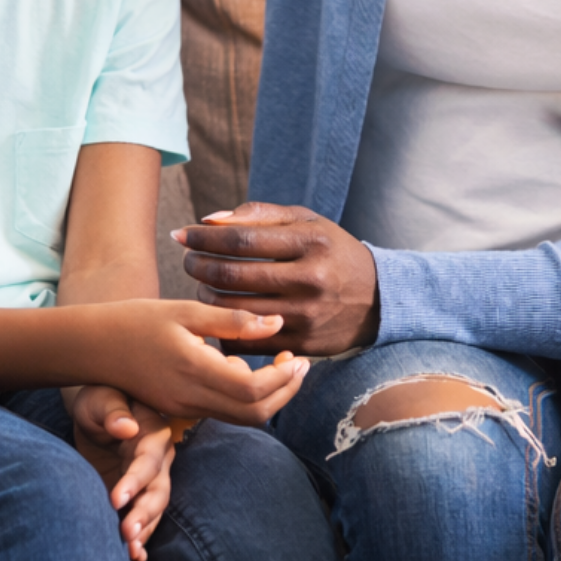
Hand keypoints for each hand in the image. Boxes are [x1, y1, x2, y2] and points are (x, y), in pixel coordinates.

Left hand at [71, 385, 173, 560]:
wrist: (97, 411)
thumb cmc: (100, 399)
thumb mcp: (101, 397)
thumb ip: (113, 410)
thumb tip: (126, 427)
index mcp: (153, 434)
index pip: (148, 461)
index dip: (135, 481)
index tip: (116, 499)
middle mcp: (158, 461)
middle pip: (158, 491)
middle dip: (144, 514)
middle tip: (127, 534)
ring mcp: (149, 481)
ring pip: (154, 509)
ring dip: (144, 531)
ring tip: (131, 552)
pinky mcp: (136, 496)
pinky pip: (144, 519)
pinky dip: (142, 539)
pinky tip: (135, 558)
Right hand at [100, 299, 309, 419]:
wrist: (92, 346)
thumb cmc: (138, 320)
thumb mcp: (186, 311)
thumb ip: (233, 321)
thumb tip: (277, 323)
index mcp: (193, 370)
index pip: (253, 390)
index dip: (284, 378)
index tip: (298, 355)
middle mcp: (190, 398)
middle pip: (254, 414)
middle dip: (286, 392)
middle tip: (301, 363)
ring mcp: (184, 409)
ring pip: (242, 418)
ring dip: (271, 397)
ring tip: (285, 365)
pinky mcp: (180, 409)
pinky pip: (224, 412)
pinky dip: (249, 398)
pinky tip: (252, 369)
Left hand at [173, 203, 379, 354]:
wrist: (378, 299)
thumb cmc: (331, 251)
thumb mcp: (306, 222)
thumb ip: (258, 215)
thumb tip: (208, 221)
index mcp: (311, 242)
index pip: (243, 239)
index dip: (206, 237)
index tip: (183, 235)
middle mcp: (311, 279)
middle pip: (234, 275)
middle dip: (199, 265)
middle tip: (188, 260)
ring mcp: (307, 315)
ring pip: (235, 310)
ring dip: (206, 296)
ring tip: (202, 284)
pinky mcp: (302, 345)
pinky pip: (248, 340)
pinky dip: (224, 327)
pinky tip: (218, 315)